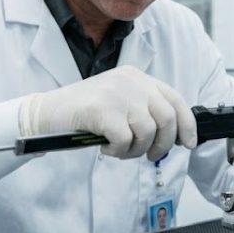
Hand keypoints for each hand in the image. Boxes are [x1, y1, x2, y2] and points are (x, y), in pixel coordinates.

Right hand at [18, 65, 197, 160]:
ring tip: (120, 150)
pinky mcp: (102, 109)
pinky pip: (125, 139)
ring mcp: (116, 93)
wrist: (47, 113)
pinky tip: (106, 148)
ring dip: (136, 150)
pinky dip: (119, 150)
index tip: (187, 143)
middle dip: (162, 144)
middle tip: (150, 155)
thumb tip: (173, 135)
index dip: (186, 124)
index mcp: (137, 77)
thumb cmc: (84, 114)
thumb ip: (143, 110)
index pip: (174, 99)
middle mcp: (130, 81)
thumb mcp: (119, 102)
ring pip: (147, 131)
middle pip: (166, 117)